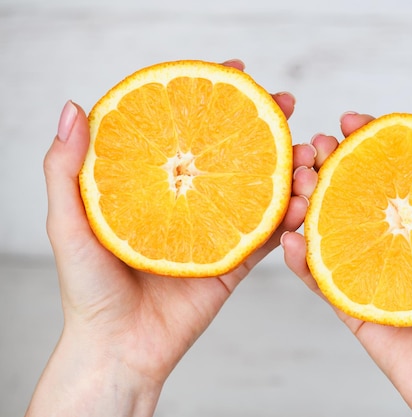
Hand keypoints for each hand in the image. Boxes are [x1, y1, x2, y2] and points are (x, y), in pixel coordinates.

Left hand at [27, 59, 317, 416]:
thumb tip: (72, 107)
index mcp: (154, 186)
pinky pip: (267, 236)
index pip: (186, 129)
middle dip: (265, 122)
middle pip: (231, 151)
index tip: (238, 69)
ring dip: (288, 167)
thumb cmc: (87, 289)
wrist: (120, 349)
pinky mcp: (234, 262)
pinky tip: (304, 200)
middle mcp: (187, 201)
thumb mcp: (67, 223)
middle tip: (287, 103)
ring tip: (307, 154)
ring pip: (259, 189)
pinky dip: (289, 217)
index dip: (211, 95)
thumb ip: (66, 168)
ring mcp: (214, 229)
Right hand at [282, 112, 411, 416]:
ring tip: (297, 183)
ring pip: (327, 227)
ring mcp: (369, 269)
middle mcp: (394, 239)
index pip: (394, 169)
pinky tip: (290, 239)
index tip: (350, 120)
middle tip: (312, 146)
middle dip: (326, 161)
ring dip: (304, 200)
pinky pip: (319, 277)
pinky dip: (299, 259)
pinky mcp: (351, 302)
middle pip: (352, 189)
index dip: (371, 139)